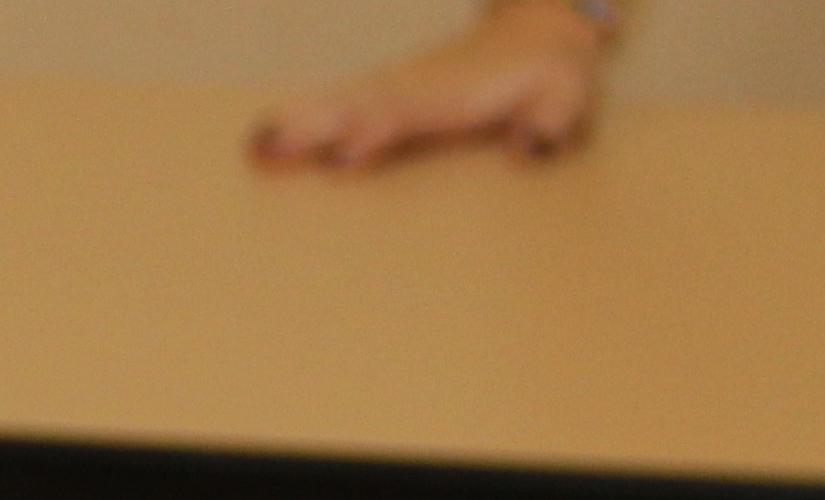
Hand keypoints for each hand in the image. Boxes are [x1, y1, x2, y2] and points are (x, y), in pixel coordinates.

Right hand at [249, 1, 607, 171]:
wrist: (546, 26)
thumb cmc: (554, 71)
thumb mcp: (569, 94)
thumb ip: (552, 118)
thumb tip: (531, 146)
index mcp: (457, 93)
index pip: (411, 110)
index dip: (380, 127)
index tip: (347, 147)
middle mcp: (417, 89)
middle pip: (359, 105)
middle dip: (318, 125)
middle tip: (270, 146)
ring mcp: (397, 89)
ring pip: (342, 103)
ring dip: (299, 122)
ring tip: (256, 144)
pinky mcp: (385, 96)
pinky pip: (340, 106)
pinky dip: (302, 119)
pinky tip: (266, 137)